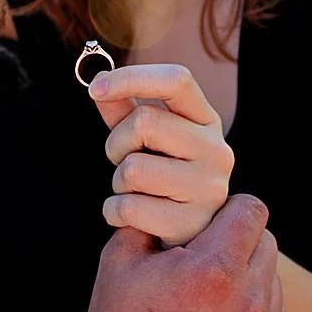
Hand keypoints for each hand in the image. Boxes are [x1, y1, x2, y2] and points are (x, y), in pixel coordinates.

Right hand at [76, 193, 285, 311]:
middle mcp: (247, 305)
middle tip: (207, 253)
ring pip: (272, 283)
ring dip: (248, 277)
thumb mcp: (121, 255)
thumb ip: (151, 215)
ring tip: (208, 293)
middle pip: (267, 243)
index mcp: (213, 270)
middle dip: (240, 240)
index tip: (213, 217)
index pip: (252, 210)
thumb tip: (172, 195)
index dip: (231, 206)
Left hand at [89, 64, 233, 246]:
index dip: (132, 77)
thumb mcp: (146, 138)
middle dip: (117, 143)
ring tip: (135, 191)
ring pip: (133, 169)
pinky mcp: (190, 224)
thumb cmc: (162, 175)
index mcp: (206, 120)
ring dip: (117, 182)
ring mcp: (208, 188)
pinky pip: (128, 208)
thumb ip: (123, 109)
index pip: (178, 80)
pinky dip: (114, 212)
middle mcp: (216, 150)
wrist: (186, 234)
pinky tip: (131, 217)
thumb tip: (98, 81)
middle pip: (145, 121)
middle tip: (123, 161)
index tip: (95, 88)